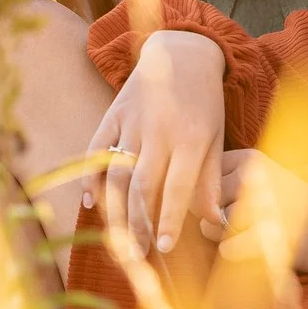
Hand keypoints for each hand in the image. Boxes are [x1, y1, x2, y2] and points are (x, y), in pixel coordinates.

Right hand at [84, 29, 226, 256]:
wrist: (183, 52)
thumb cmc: (205, 103)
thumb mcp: (217, 138)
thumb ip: (211, 181)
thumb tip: (213, 223)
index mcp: (191, 138)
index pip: (177, 188)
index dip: (169, 221)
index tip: (163, 248)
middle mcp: (159, 130)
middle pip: (142, 187)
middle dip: (138, 225)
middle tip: (136, 256)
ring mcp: (133, 121)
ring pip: (116, 173)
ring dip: (114, 210)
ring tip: (116, 240)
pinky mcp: (113, 113)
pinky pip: (96, 148)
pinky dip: (90, 176)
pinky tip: (90, 203)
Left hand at [212, 148, 307, 283]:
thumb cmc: (294, 207)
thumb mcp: (265, 178)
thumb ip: (227, 182)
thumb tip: (188, 201)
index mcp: (253, 160)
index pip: (206, 174)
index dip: (209, 194)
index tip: (229, 202)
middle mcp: (255, 178)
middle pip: (204, 201)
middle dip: (212, 218)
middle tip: (240, 224)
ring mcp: (260, 207)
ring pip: (211, 226)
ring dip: (222, 237)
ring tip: (249, 235)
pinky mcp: (266, 237)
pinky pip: (226, 249)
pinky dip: (236, 255)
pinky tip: (255, 249)